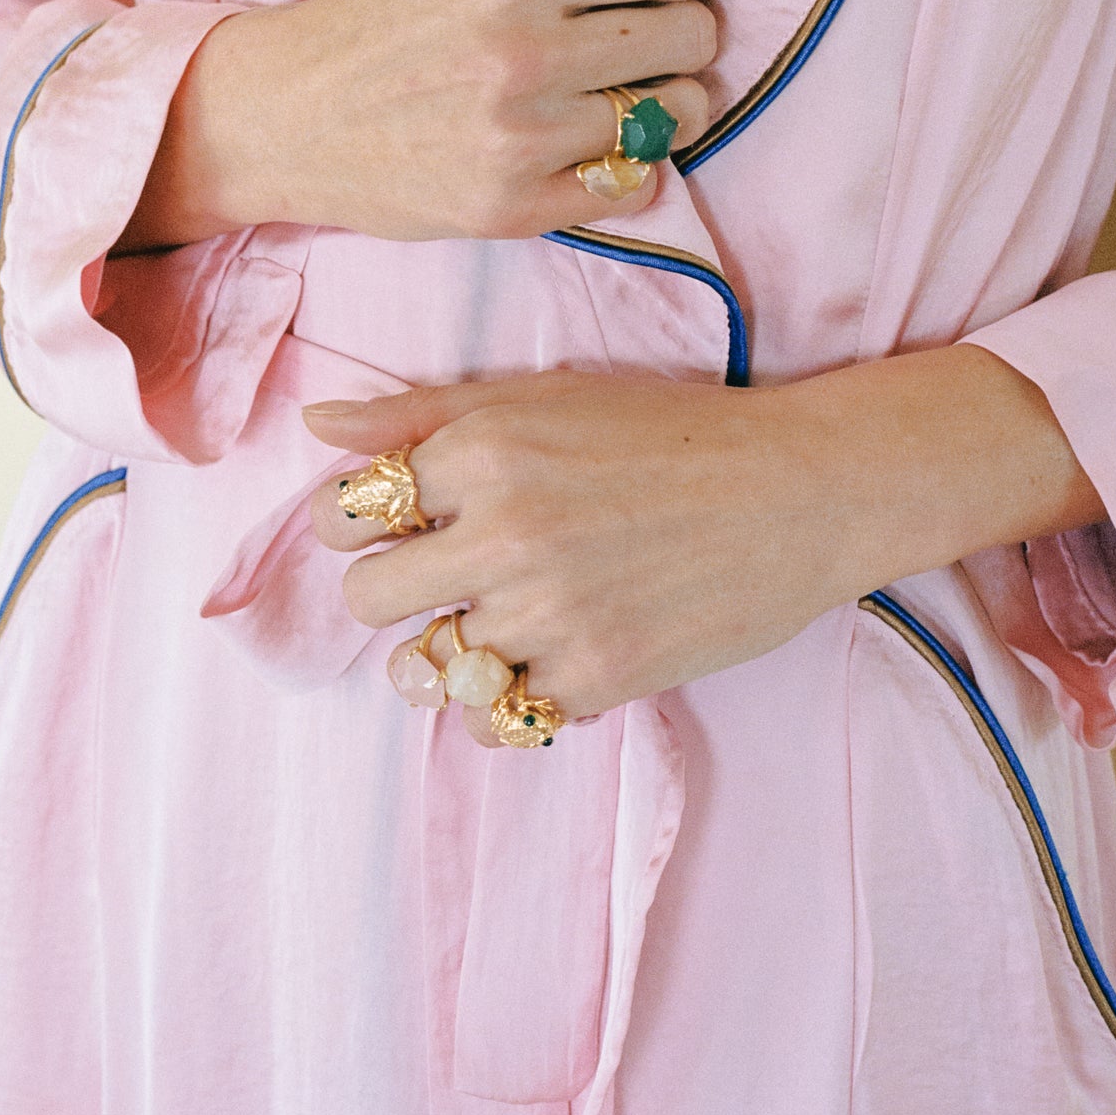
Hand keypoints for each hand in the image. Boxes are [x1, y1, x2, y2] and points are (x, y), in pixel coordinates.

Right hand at [121, 0, 721, 248]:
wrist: (291, 115)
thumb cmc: (388, 5)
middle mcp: (522, 52)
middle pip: (695, 33)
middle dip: (675, 25)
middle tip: (619, 31)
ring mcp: (520, 139)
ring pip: (680, 111)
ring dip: (660, 96)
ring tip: (605, 85)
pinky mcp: (516, 208)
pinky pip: (641, 183)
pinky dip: (627, 162)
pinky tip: (579, 138)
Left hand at [304, 349, 1101, 742]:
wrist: (799, 491)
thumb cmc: (669, 431)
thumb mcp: (543, 394)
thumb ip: (421, 412)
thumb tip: (316, 423)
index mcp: (484, 450)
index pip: (341, 513)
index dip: (357, 520)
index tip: (396, 521)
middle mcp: (505, 533)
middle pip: (365, 599)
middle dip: (392, 587)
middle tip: (445, 572)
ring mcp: (549, 614)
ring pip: (423, 666)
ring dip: (451, 645)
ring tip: (504, 615)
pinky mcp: (596, 679)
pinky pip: (491, 720)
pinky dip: (504, 698)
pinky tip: (543, 654)